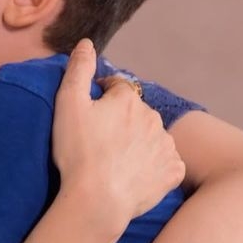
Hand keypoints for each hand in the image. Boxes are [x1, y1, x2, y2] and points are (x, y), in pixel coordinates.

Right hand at [52, 40, 184, 233]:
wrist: (97, 200)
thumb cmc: (78, 151)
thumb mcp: (68, 103)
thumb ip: (78, 69)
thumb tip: (87, 42)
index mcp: (129, 99)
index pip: (116, 88)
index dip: (101, 98)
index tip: (89, 116)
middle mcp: (154, 117)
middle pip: (136, 112)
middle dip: (122, 120)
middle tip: (101, 142)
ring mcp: (167, 146)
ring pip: (152, 136)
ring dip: (139, 142)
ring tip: (117, 161)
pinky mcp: (174, 172)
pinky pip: (167, 162)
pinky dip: (155, 165)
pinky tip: (137, 175)